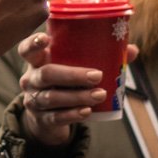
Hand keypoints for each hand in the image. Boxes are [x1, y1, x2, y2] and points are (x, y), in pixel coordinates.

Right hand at [16, 32, 138, 146]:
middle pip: (46, 74)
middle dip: (72, 75)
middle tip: (97, 76)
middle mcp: (31, 79)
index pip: (26, 49)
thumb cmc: (64, 82)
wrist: (49, 116)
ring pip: (52, 97)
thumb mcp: (73, 68)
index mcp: (37, 60)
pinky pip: (56, 117)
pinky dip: (72, 114)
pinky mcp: (41, 118)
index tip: (46, 39)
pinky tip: (87, 111)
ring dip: (77, 96)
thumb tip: (131, 50)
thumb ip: (99, 57)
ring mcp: (34, 100)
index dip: (33, 42)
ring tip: (99, 95)